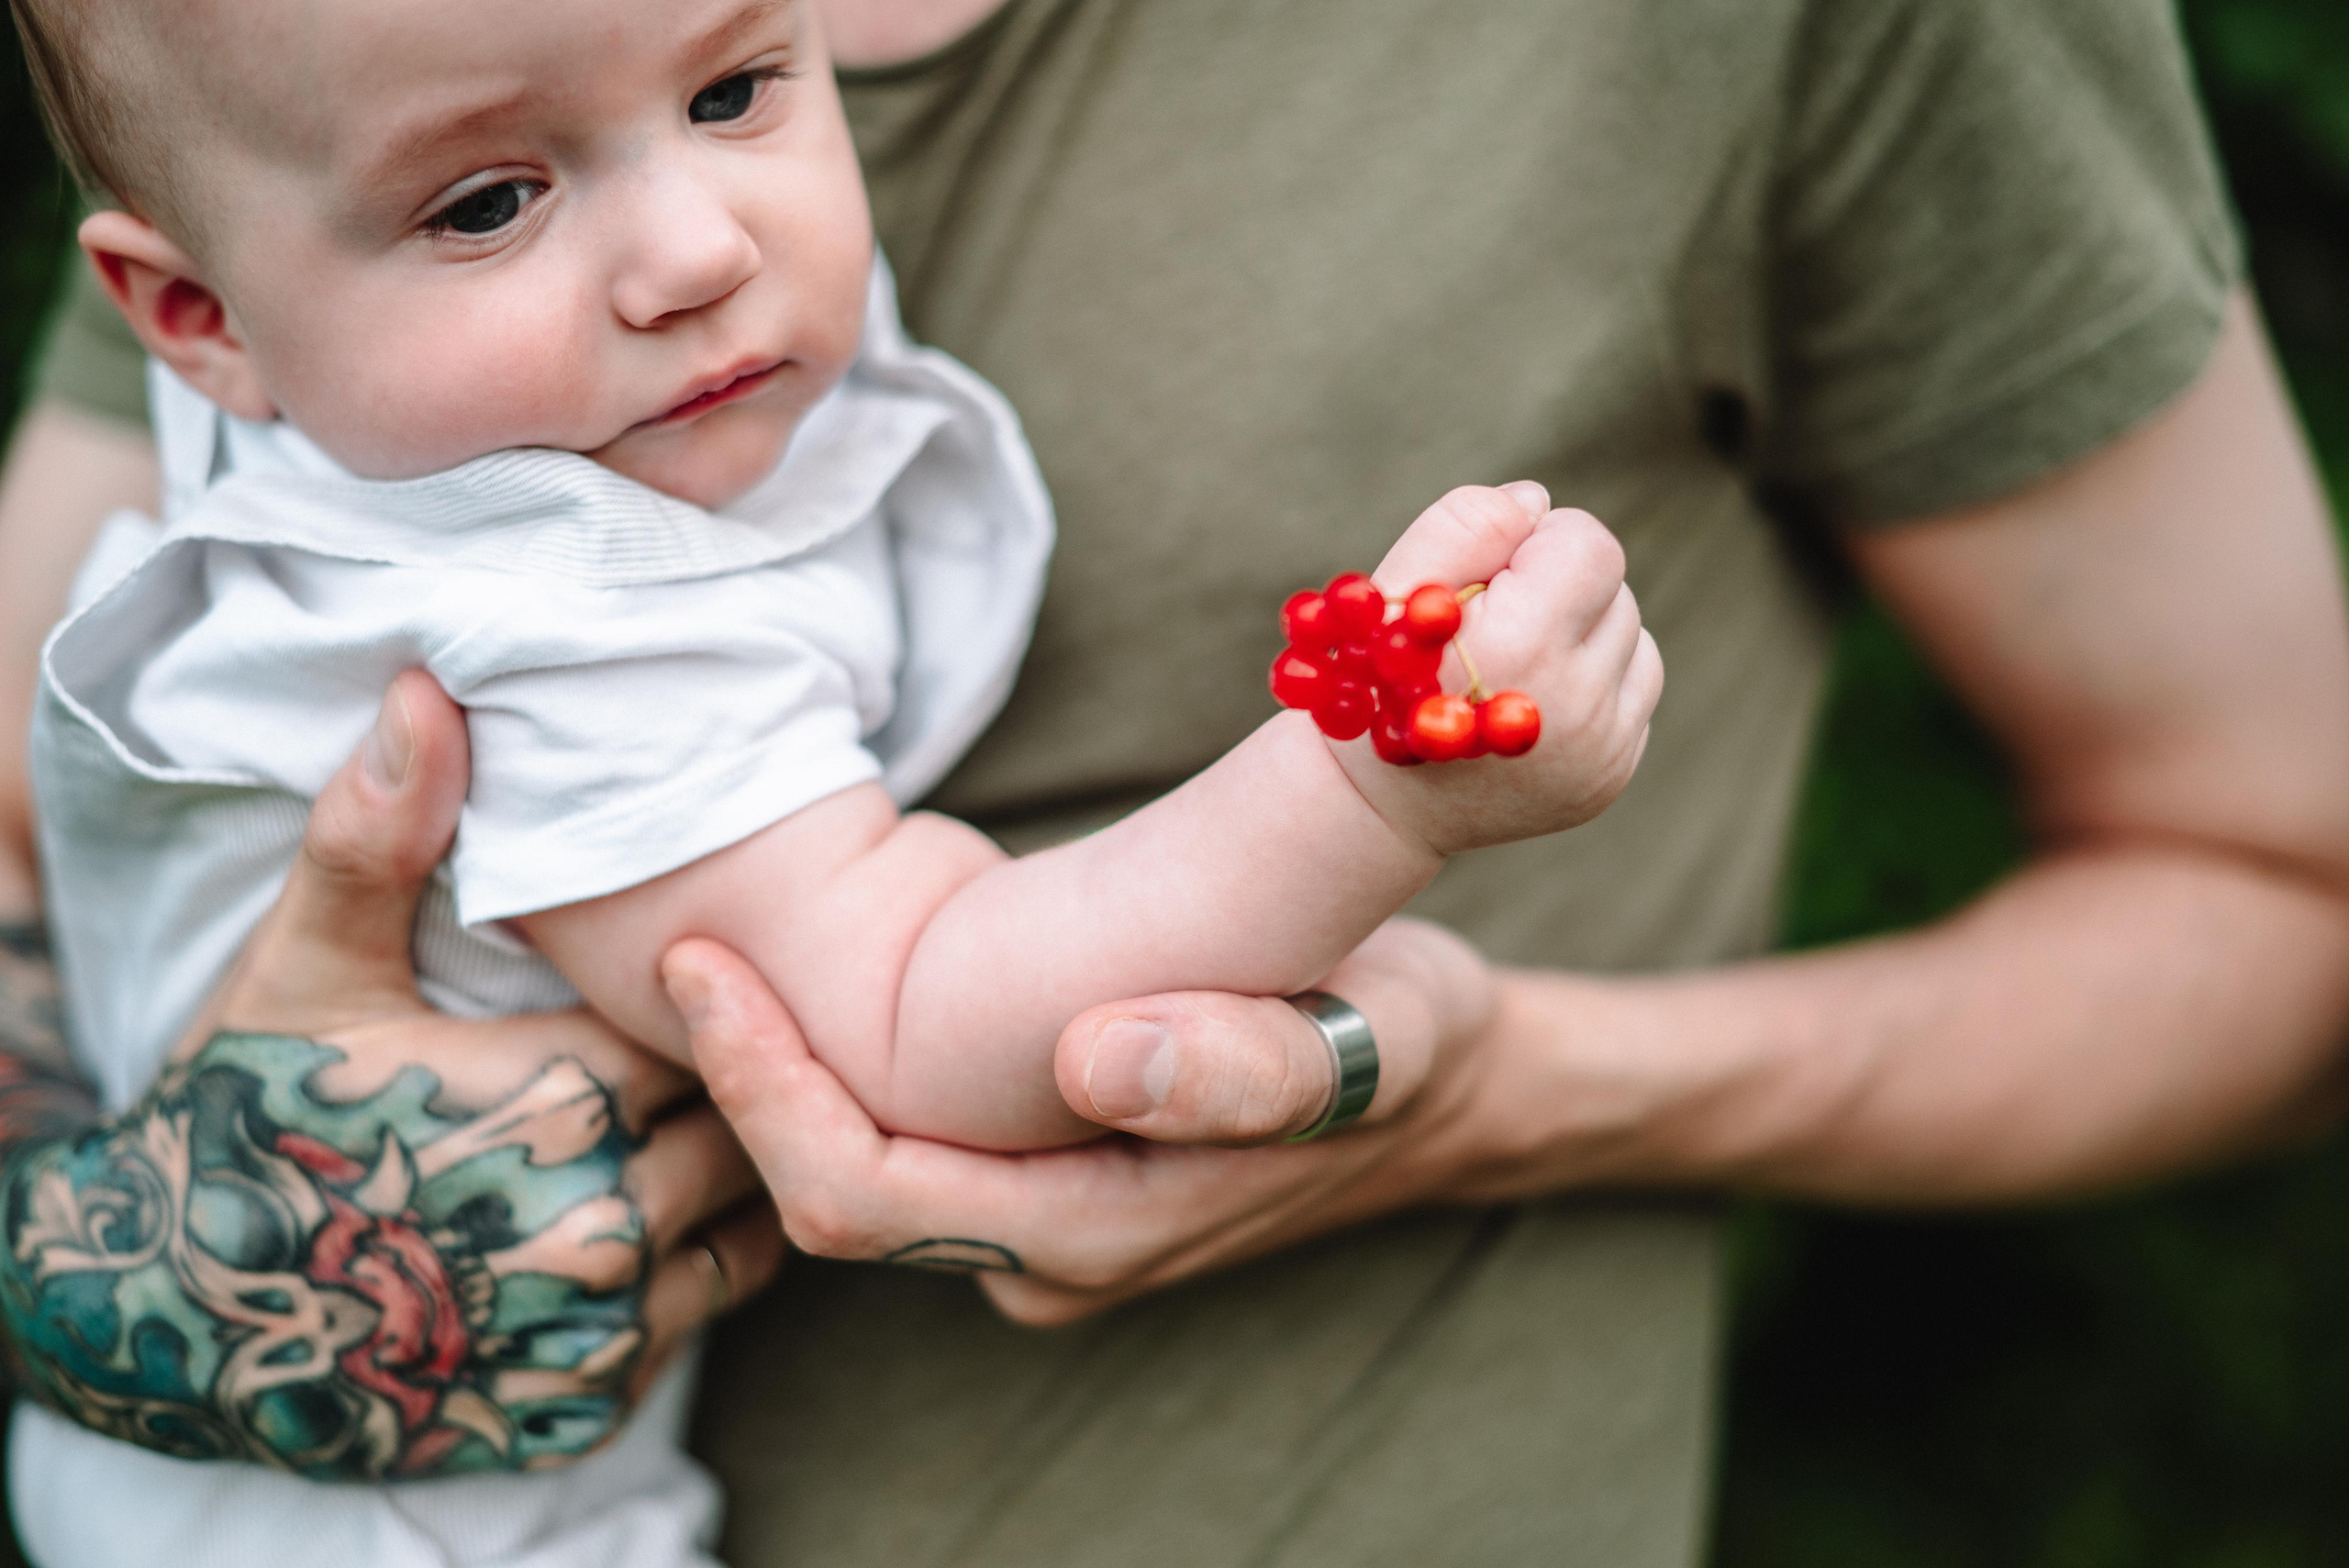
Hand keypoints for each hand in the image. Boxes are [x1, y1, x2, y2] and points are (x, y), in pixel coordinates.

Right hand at [0, 674, 782, 1477]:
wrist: (178, 1313)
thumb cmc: (250, 1113)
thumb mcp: (305, 963)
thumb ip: (380, 833)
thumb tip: (426, 689)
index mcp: (559, 1100)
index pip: (718, 1022)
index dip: (707, 987)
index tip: (687, 963)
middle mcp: (601, 1225)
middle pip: (746, 1120)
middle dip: (730, 1072)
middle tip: (702, 1029)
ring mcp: (600, 1326)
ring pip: (751, 1218)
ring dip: (734, 1163)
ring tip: (690, 1108)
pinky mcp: (593, 1400)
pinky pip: (711, 1309)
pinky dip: (703, 1257)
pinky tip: (657, 1203)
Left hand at [671, 917, 1504, 1324]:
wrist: (1452, 1082)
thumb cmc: (1402, 1042)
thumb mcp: (1361, 1038)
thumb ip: (1248, 1066)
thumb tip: (1098, 1058)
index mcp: (1095, 1231)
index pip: (866, 1197)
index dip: (766, 1092)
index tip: (705, 970)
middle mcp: (1047, 1253)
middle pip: (835, 1194)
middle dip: (745, 1082)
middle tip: (685, 943)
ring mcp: (1042, 1224)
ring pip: (861, 1173)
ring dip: (783, 1079)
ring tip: (719, 954)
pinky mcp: (1047, 1178)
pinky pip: (907, 1143)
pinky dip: (844, 1074)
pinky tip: (813, 985)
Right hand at [1338, 483, 1663, 854]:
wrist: (1375, 802)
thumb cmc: (1380, 677)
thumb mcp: (1394, 589)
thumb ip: (1465, 524)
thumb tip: (1540, 503)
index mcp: (1521, 646)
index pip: (1591, 545)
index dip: (1539, 544)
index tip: (1494, 578)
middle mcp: (1574, 706)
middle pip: (1616, 591)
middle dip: (1560, 591)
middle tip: (1495, 627)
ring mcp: (1600, 751)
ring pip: (1635, 641)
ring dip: (1584, 636)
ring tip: (1516, 666)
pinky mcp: (1610, 778)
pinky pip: (1635, 695)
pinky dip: (1595, 686)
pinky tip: (1534, 701)